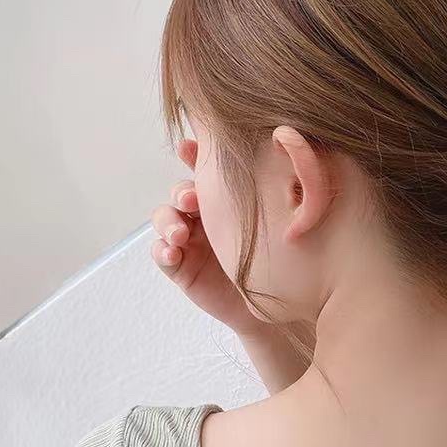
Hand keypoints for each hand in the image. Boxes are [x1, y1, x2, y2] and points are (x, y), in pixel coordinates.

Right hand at [150, 138, 271, 339]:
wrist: (277, 302)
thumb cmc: (282, 256)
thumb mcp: (282, 218)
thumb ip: (277, 188)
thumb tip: (284, 145)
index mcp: (226, 196)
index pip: (205, 169)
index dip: (192, 156)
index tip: (188, 148)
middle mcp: (204, 213)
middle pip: (181, 192)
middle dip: (182, 193)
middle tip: (192, 200)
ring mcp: (190, 238)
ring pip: (166, 218)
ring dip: (168, 222)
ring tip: (180, 234)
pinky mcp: (181, 266)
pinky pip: (162, 253)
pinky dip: (162, 251)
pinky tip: (173, 253)